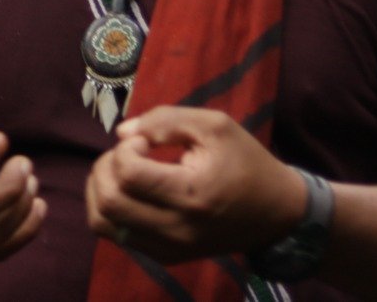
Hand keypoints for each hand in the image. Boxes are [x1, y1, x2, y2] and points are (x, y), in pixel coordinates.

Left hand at [85, 106, 306, 263]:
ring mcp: (169, 249)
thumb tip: (120, 133)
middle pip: (109, 201)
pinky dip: (110, 210)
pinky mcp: (165, 257)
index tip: (146, 141)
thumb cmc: (246, 162)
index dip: (125, 149)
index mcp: (192, 195)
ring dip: (100, 190)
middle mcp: (176, 229)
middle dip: (105, 167)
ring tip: (123, 172)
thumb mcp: (214, 125)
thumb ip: (166, 120)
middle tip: (130, 153)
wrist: (277, 213)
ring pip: (103, 222)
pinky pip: (116, 236)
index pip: (128, 174)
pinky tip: (131, 192)